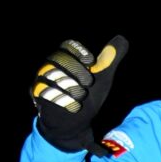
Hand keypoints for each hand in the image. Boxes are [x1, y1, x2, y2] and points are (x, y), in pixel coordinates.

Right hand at [31, 36, 128, 153]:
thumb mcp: (101, 78)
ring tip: (81, 97)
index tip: (91, 61)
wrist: (74, 122)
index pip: (67, 46)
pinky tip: (75, 106)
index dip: (79, 51)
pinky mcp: (38, 97)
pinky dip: (65, 101)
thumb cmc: (86, 97)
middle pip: (59, 59)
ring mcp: (42, 81)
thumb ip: (109, 60)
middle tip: (88, 84)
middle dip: (77, 71)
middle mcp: (49, 68)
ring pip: (52, 76)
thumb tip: (122, 38)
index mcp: (65, 59)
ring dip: (73, 88)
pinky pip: (46, 94)